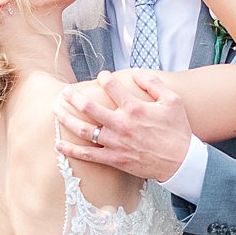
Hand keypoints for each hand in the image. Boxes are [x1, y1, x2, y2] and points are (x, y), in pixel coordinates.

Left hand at [56, 70, 192, 183]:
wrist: (179, 161)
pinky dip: (71, 150)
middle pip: (89, 107)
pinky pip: (87, 155)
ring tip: (56, 110)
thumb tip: (136, 72)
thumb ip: (153, 83)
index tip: (101, 75)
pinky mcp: (113, 159)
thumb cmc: (177, 130)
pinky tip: (58, 145)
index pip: (112, 87)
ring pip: (84, 130)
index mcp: (135, 108)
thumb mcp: (172, 100)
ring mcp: (115, 143)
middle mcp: (121, 124)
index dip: (104, 78)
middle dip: (74, 97)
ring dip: (66, 119)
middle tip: (64, 92)